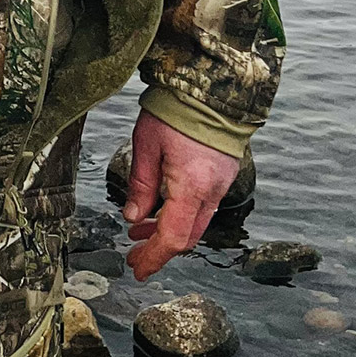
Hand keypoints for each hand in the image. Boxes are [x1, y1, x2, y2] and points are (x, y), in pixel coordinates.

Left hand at [122, 110, 240, 279]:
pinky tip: (161, 209)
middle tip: (133, 253)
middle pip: (187, 237)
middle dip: (159, 249)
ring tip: (139, 231)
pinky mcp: (222, 176)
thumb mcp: (146, 145)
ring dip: (168, 232)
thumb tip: (132, 217)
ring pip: (195, 224)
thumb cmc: (175, 111)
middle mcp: (212, 192)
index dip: (153, 257)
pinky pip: (202, 207)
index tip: (136, 268)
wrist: (212, 88)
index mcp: (192, 187)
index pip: (172, 237)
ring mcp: (221, 186)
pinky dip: (181, 216)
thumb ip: (140, 184)